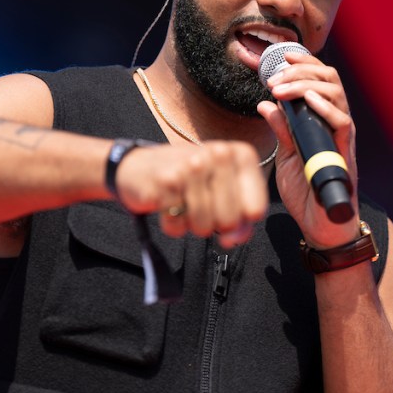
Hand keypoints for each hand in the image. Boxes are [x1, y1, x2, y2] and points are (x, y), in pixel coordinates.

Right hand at [114, 141, 268, 246]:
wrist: (135, 166)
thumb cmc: (185, 179)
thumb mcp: (222, 190)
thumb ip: (241, 215)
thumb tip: (236, 238)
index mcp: (239, 154)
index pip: (257, 209)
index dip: (242, 223)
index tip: (226, 211)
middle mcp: (218, 154)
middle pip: (231, 221)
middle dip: (214, 224)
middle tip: (199, 205)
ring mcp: (192, 166)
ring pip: (204, 226)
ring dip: (191, 224)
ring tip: (182, 203)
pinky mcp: (167, 181)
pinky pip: (178, 226)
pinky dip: (172, 225)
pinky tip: (166, 205)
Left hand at [257, 51, 359, 246]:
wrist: (318, 226)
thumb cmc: (305, 191)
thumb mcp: (285, 155)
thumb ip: (280, 130)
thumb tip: (265, 104)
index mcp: (321, 120)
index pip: (320, 80)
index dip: (304, 63)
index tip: (281, 57)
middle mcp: (336, 123)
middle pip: (330, 79)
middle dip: (302, 69)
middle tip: (274, 76)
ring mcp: (342, 138)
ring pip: (336, 94)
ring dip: (306, 84)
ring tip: (282, 87)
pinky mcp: (344, 154)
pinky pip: (343, 123)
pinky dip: (325, 107)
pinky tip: (307, 99)